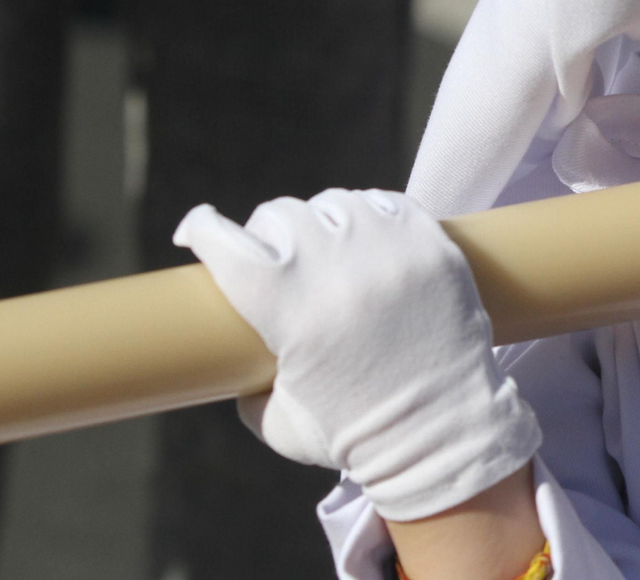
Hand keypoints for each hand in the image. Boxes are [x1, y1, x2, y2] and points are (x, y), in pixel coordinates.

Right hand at [174, 189, 540, 521]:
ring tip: (323, 250)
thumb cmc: (355, 436)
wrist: (444, 437)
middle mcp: (339, 270)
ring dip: (319, 222)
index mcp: (290, 311)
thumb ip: (246, 379)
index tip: (195, 230)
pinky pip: (386, 203)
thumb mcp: (276, 421)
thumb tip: (230, 351)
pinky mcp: (433, 246)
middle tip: (272, 256)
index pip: (227, 243)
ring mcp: (391, 252)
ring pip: (334, 203)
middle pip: (279, 216)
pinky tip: (363, 237)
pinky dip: (368, 215)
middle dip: (264, 234)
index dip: (201, 229)